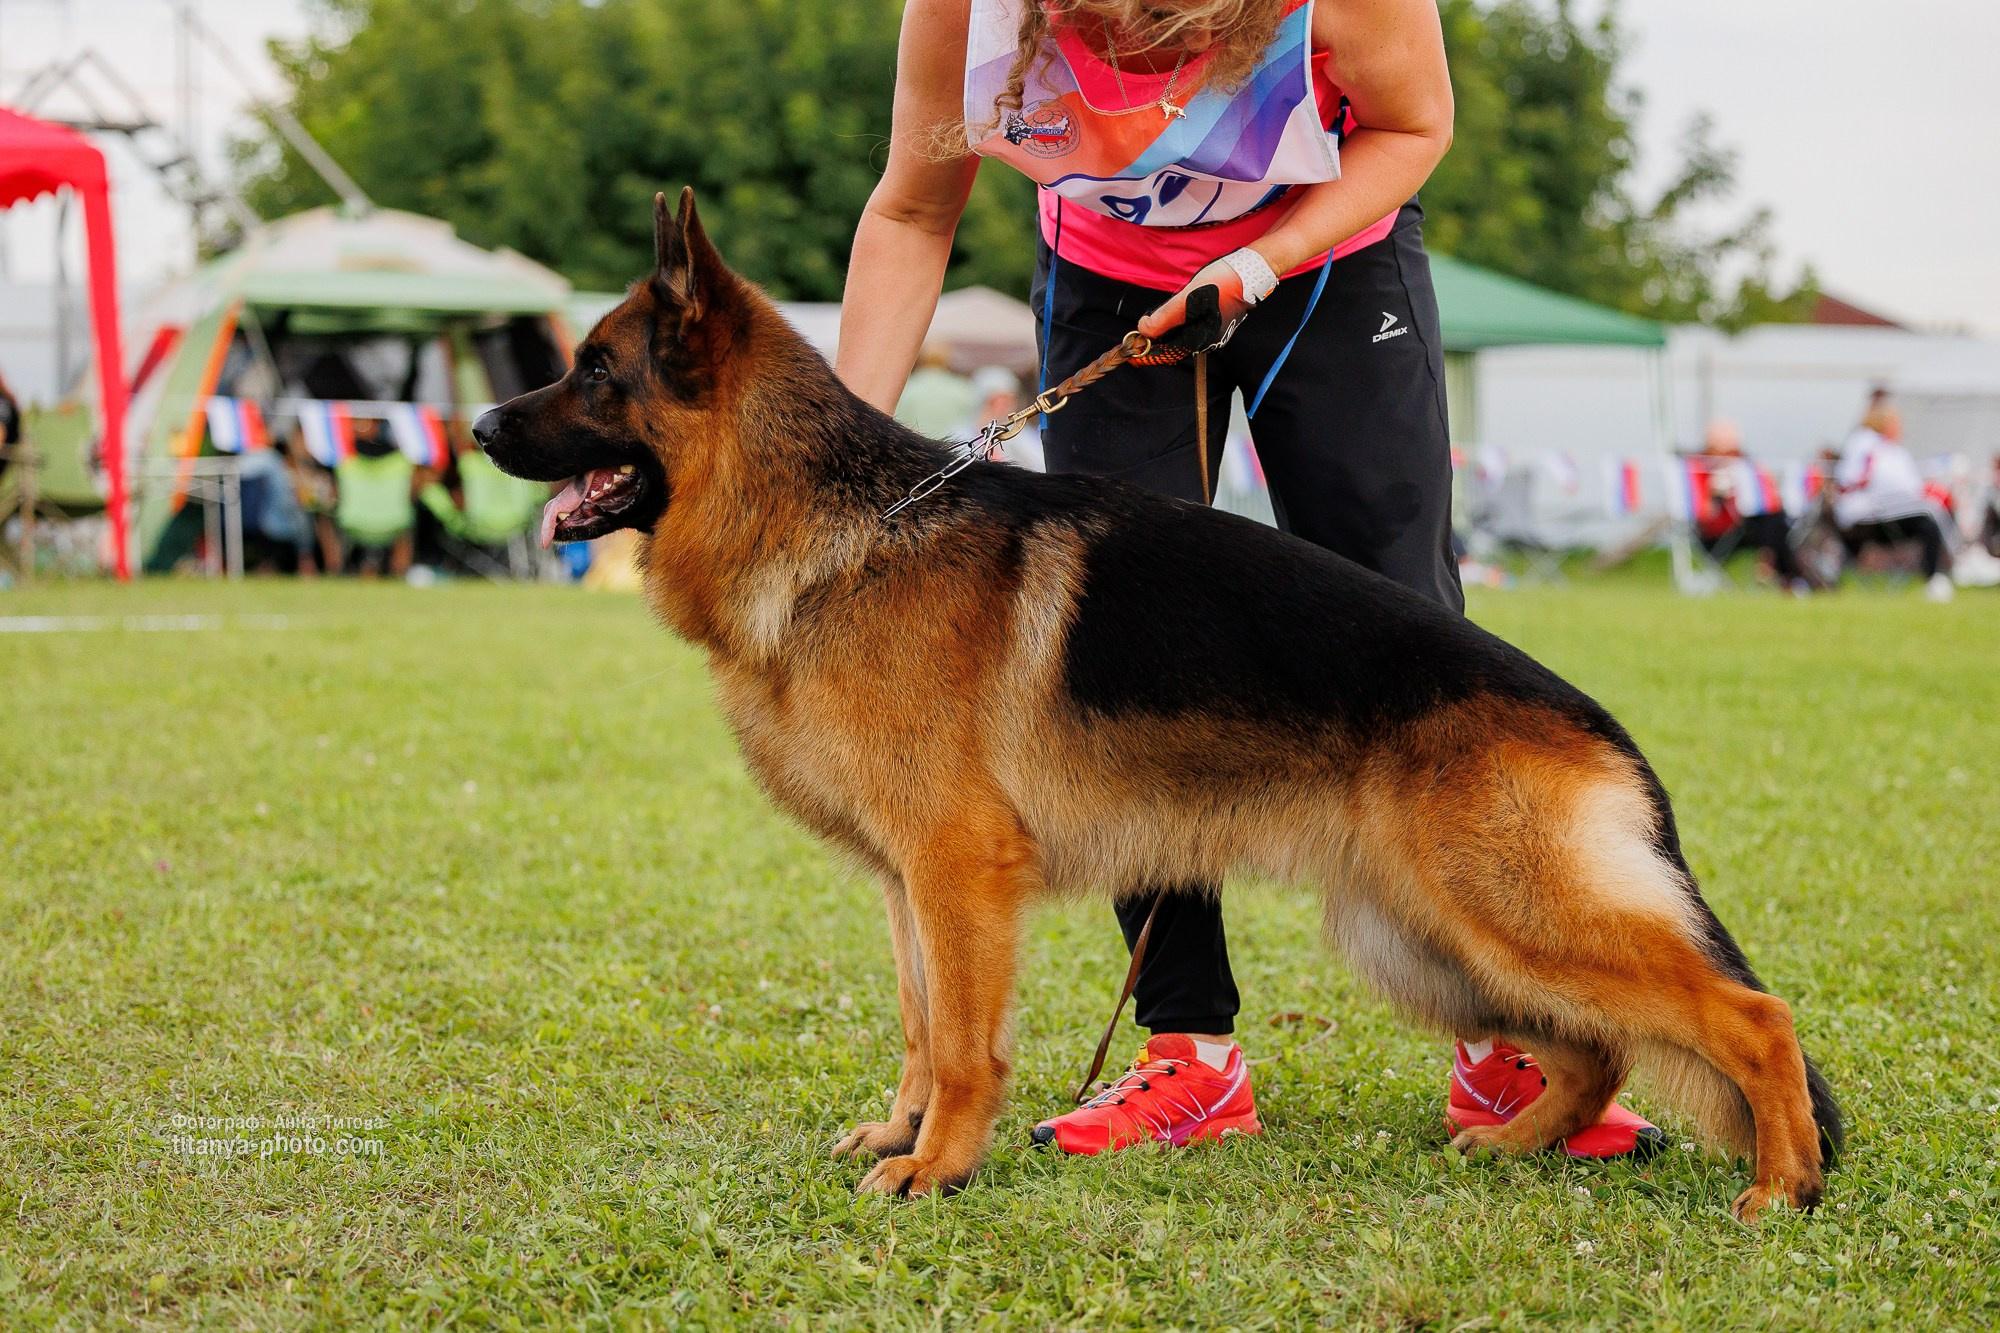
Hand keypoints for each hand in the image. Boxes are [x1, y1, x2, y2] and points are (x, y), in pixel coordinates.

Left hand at [1136, 248, 1278, 351]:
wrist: (1251, 271)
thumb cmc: (1221, 283)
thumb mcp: (1187, 300)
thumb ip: (1165, 317)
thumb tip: (1144, 330)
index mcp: (1199, 339)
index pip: (1167, 353)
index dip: (1147, 354)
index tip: (1130, 355)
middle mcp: (1207, 340)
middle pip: (1174, 346)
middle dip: (1156, 343)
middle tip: (1137, 338)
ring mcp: (1213, 331)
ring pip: (1183, 336)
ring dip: (1166, 333)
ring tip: (1151, 327)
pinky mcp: (1217, 321)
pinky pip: (1192, 328)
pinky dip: (1178, 325)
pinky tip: (1173, 315)